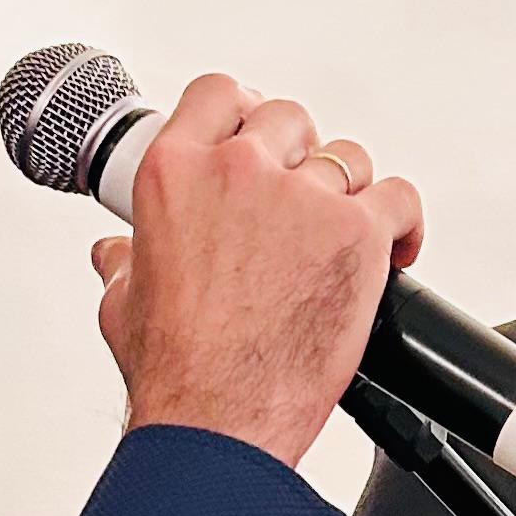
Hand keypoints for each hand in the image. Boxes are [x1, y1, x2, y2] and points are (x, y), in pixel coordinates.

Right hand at [92, 75, 423, 469]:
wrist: (219, 420)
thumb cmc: (175, 369)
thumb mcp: (124, 303)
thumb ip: (123, 261)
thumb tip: (114, 253)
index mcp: (174, 172)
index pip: (219, 94)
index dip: (244, 112)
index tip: (255, 134)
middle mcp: (238, 170)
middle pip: (289, 120)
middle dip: (297, 155)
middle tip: (297, 200)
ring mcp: (301, 197)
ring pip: (347, 157)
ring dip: (347, 192)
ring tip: (338, 236)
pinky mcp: (356, 232)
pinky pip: (398, 197)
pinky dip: (402, 221)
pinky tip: (391, 247)